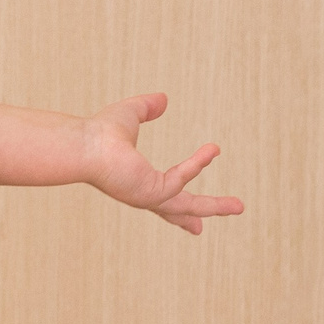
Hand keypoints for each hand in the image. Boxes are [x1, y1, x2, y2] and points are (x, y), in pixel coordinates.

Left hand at [79, 94, 245, 235]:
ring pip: (189, 206)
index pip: (165, 197)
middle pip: (181, 208)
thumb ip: (146, 107)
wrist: (83, 143)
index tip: (197, 223)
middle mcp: (142, 193)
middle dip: (208, 210)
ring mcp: (147, 197)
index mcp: (138, 180)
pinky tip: (212, 150)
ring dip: (216, 206)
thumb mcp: (130, 114)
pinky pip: (182, 180)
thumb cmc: (98, 132)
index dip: (182, 209)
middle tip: (236, 209)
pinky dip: (198, 164)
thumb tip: (163, 99)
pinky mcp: (151, 193)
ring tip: (240, 206)